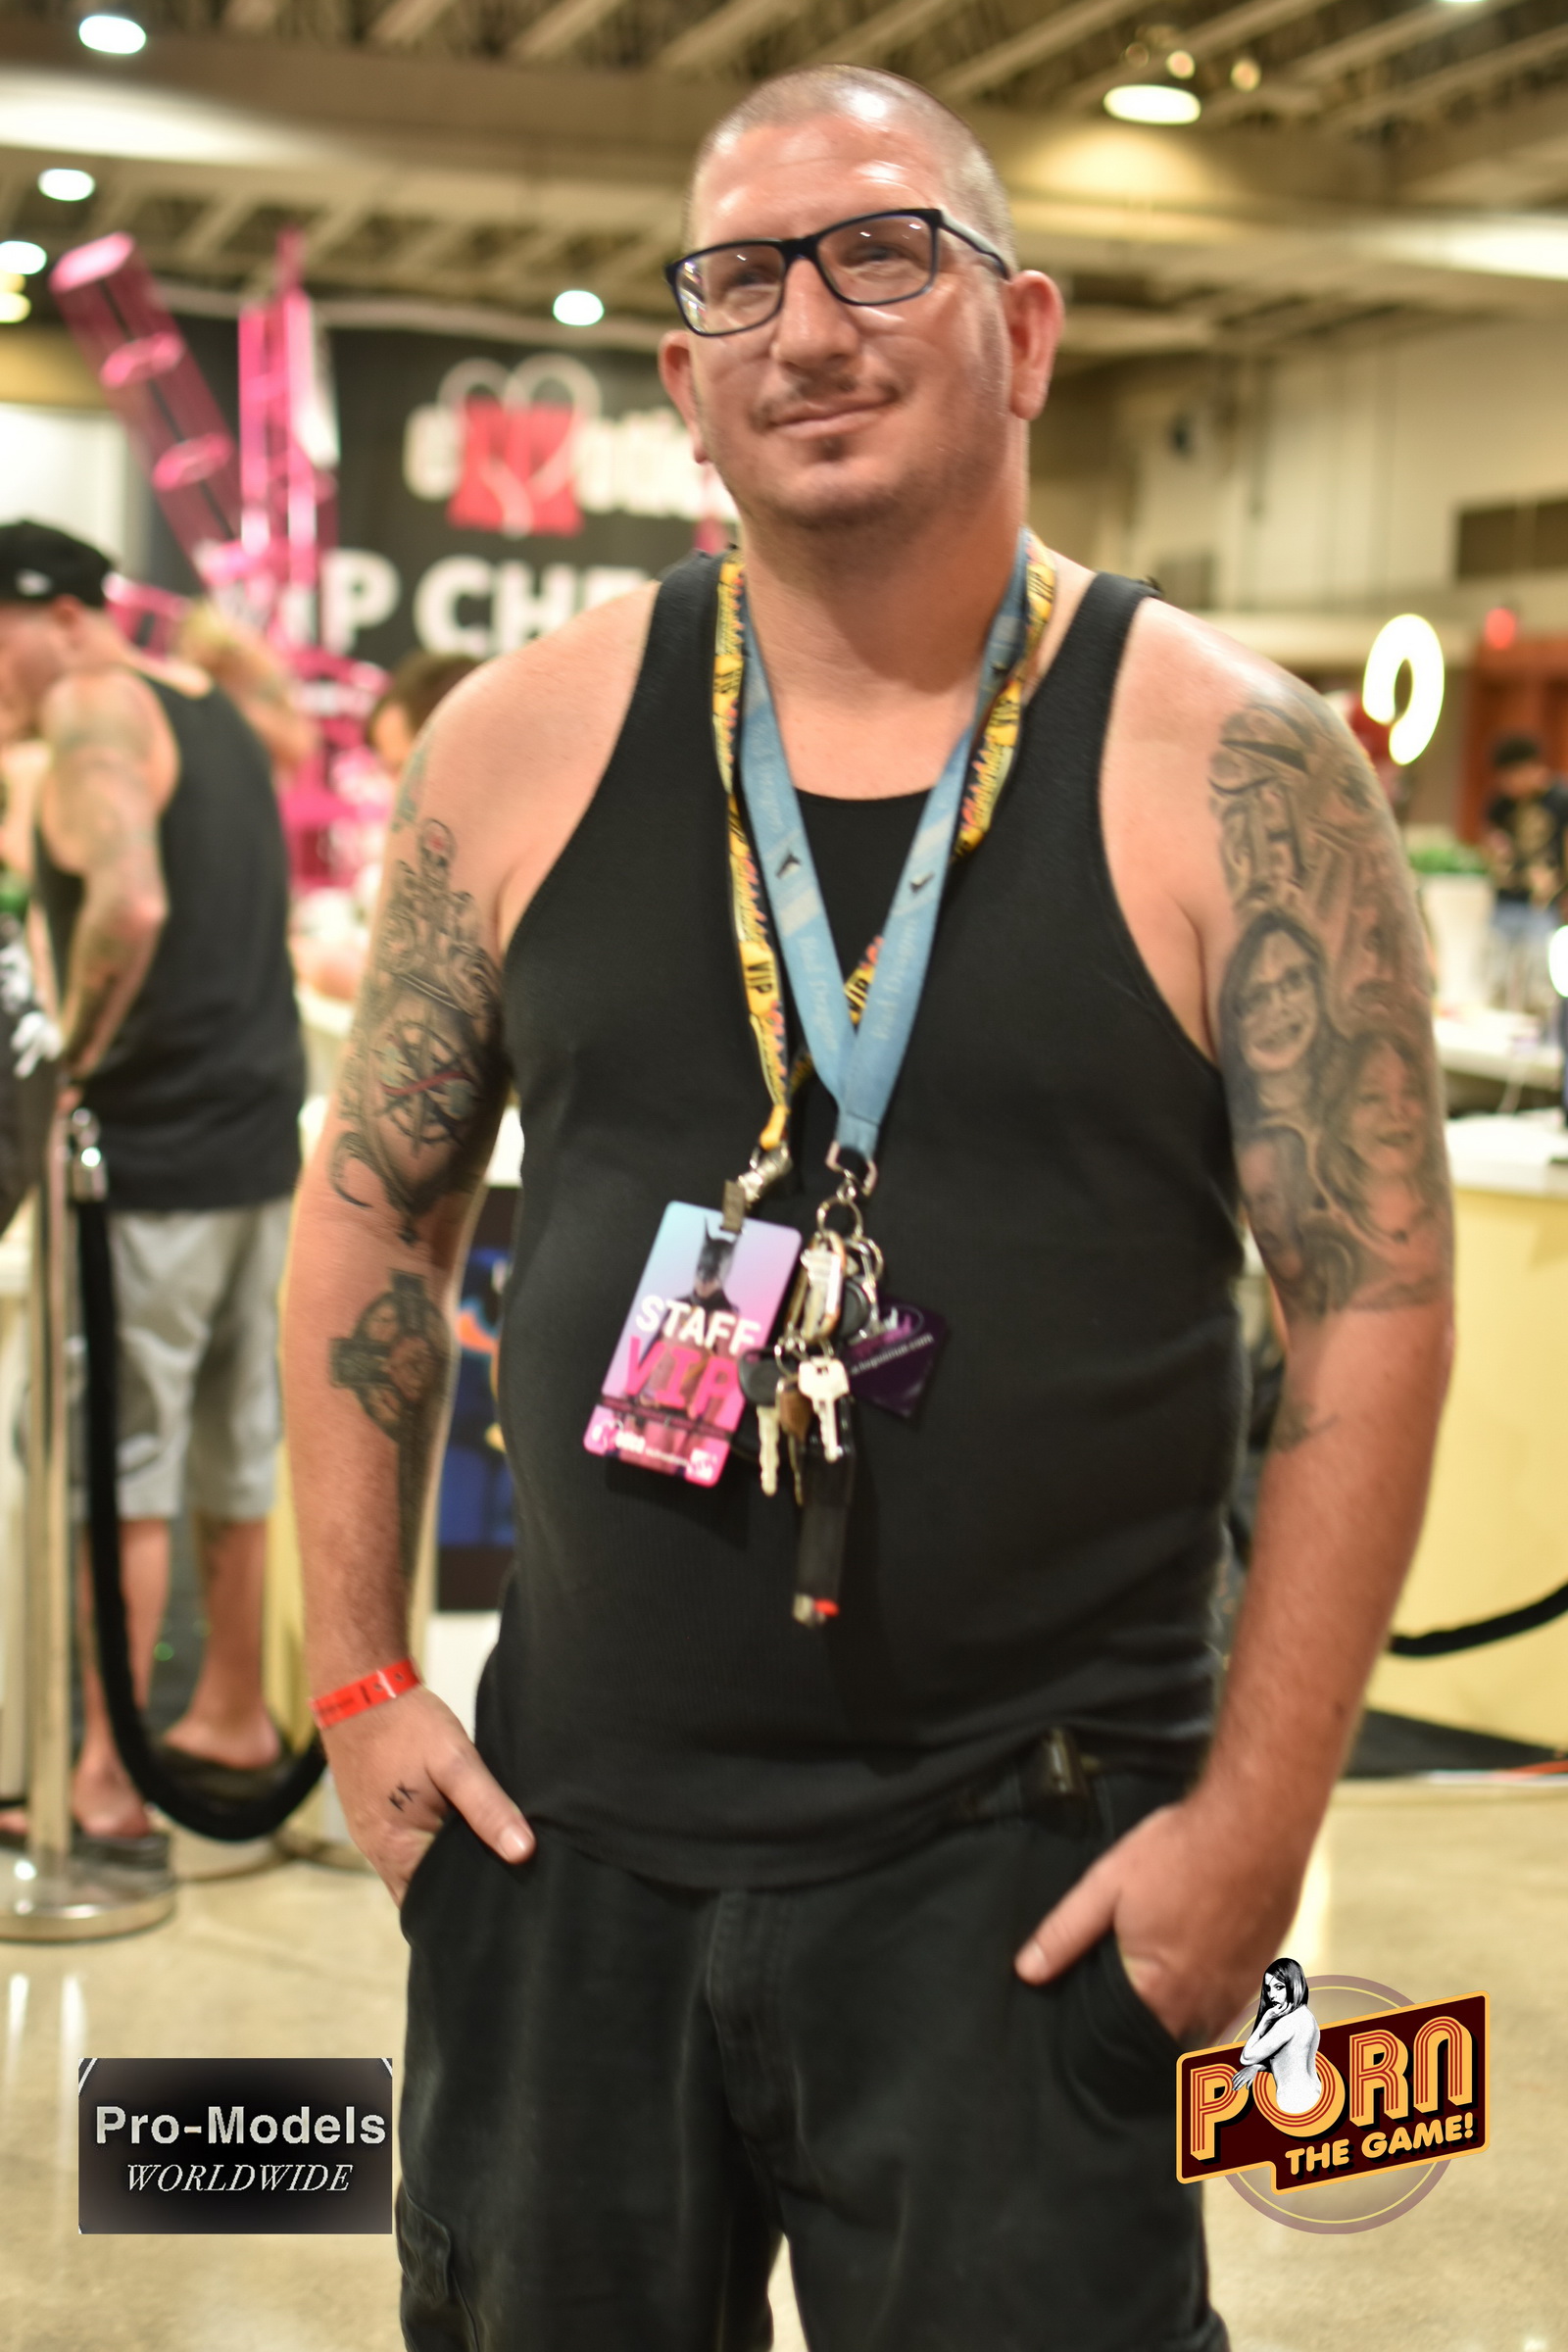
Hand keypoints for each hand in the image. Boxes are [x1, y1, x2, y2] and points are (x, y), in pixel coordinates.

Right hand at [322, 1685, 532, 1904]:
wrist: (358, 1688)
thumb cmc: (407, 1725)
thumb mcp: (456, 1761)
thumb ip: (488, 1807)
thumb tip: (523, 1852)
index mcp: (397, 1851)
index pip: (437, 1900)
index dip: (468, 1900)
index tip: (501, 1894)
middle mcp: (377, 1854)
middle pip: (421, 1892)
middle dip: (455, 1887)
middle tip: (497, 1875)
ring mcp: (368, 1837)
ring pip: (410, 1870)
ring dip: (439, 1865)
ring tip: (479, 1851)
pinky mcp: (367, 1817)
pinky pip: (399, 1848)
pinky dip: (424, 1846)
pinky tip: (450, 1826)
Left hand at [1013, 1794, 1305, 2044]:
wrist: (1256, 1823)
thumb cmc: (1178, 1852)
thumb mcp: (1106, 1884)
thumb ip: (1065, 1933)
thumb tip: (1027, 1972)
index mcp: (1158, 1992)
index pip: (1121, 2042)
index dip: (1101, 2040)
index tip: (1085, 2037)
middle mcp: (1202, 2007)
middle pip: (1163, 2041)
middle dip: (1139, 2038)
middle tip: (1115, 2023)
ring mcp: (1238, 1993)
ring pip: (1201, 2032)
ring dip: (1178, 2026)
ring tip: (1154, 2007)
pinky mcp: (1261, 1974)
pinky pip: (1229, 2012)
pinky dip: (1210, 2009)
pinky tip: (1195, 1985)